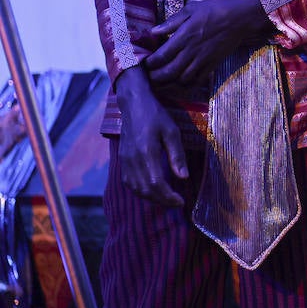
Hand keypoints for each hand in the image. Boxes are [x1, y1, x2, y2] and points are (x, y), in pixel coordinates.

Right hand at [113, 66, 188, 206]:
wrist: (133, 105)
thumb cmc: (156, 116)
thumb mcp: (172, 132)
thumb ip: (177, 155)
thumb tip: (183, 178)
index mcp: (146, 153)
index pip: (156, 183)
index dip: (168, 196)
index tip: (181, 201)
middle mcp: (132, 160)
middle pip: (145, 190)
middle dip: (162, 200)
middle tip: (177, 203)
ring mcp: (125, 161)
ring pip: (136, 188)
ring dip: (151, 198)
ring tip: (167, 199)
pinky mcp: (122, 160)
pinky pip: (129, 182)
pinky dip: (140, 191)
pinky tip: (152, 191)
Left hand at [145, 0, 271, 87]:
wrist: (240, 19)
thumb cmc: (215, 10)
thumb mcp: (191, 9)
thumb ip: (172, 22)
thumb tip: (153, 31)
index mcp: (184, 36)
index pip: (161, 56)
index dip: (150, 63)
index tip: (144, 63)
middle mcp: (192, 51)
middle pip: (169, 71)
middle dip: (156, 77)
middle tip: (148, 77)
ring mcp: (203, 59)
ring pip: (182, 79)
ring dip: (169, 83)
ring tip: (161, 83)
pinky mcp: (213, 64)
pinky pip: (198, 80)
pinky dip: (187, 85)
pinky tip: (180, 84)